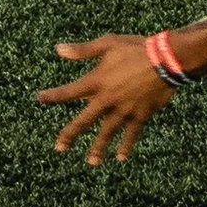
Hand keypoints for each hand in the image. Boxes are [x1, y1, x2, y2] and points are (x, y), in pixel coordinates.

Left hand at [36, 33, 178, 166]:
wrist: (167, 60)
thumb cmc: (136, 48)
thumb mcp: (108, 44)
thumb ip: (82, 50)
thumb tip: (57, 49)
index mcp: (96, 81)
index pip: (69, 92)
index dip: (53, 96)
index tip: (40, 98)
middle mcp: (107, 99)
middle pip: (84, 121)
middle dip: (70, 135)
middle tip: (59, 148)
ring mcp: (124, 110)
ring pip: (107, 133)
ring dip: (98, 148)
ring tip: (91, 162)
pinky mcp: (140, 115)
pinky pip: (132, 134)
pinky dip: (126, 146)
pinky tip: (121, 157)